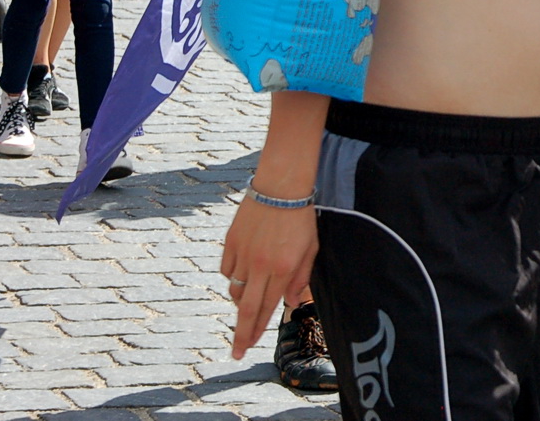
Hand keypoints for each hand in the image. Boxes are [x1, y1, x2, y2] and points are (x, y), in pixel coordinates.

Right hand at [220, 197, 317, 358]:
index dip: (256, 331)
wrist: (280, 186)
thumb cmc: (301, 218)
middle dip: (241, 334)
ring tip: (249, 299)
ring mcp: (243, 255)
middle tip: (236, 352)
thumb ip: (300, 278)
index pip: (266, 309)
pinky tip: (243, 271)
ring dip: (240, 300)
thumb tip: (290, 304)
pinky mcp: (231, 243)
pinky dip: (233, 276)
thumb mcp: (311, 249)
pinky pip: (227, 270)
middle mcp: (261, 266)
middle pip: (245, 309)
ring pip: (235, 289)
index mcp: (283, 269)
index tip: (247, 349)